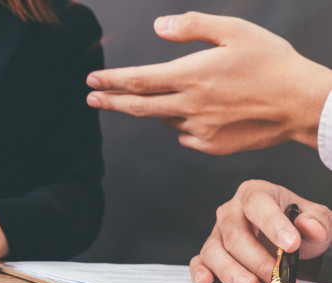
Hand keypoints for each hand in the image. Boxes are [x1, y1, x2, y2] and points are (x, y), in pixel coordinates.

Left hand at [86, 12, 331, 154]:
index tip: (91, 81)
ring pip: (165, 119)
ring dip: (161, 107)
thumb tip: (157, 27)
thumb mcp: (235, 31)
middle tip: (91, 99)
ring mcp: (199, 130)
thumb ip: (192, 26)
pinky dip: (184, 122)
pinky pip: (184, 134)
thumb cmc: (271, 63)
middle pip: (138, 107)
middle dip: (110, 102)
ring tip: (188, 94)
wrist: (300, 104)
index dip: (111, 81)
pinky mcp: (209, 146)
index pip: (138, 80)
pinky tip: (205, 112)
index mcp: (193, 75)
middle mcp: (190, 106)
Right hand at [191, 180, 331, 282]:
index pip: (257, 204)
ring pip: (214, 250)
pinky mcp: (209, 254)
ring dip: (230, 271)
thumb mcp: (315, 220)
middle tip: (276, 278)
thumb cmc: (295, 226)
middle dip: (256, 259)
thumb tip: (309, 227)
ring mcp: (216, 233)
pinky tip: (207, 282)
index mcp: (255, 194)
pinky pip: (198, 262)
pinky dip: (200, 272)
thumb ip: (317, 221)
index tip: (291, 244)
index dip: (273, 223)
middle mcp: (230, 212)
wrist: (285, 240)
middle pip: (234, 234)